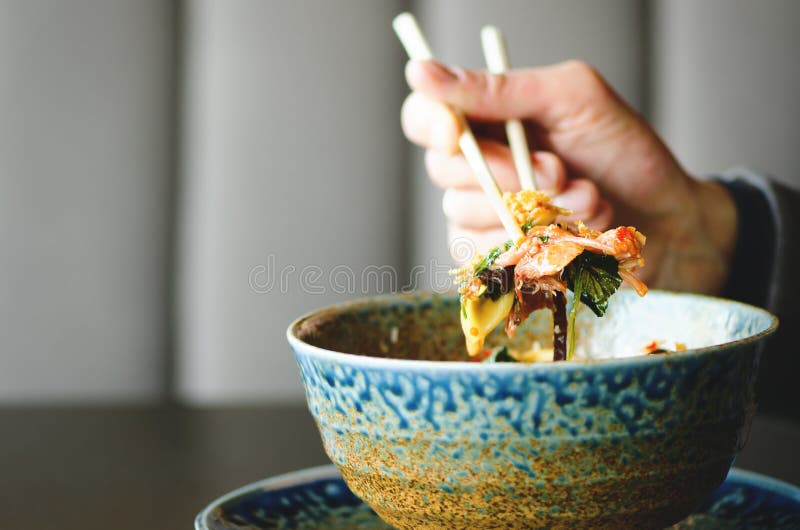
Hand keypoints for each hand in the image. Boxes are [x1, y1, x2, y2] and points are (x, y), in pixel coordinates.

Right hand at [401, 59, 737, 293]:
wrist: (666, 222)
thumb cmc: (625, 152)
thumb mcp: (573, 99)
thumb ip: (501, 88)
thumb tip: (421, 72)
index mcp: (490, 118)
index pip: (424, 117)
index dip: (432, 125)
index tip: (457, 134)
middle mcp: (480, 164)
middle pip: (441, 169)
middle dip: (507, 171)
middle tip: (560, 169)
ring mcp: (485, 211)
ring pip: (463, 212)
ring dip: (533, 209)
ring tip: (584, 199)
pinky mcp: (496, 253)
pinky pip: (483, 251)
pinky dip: (533, 242)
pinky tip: (571, 232)